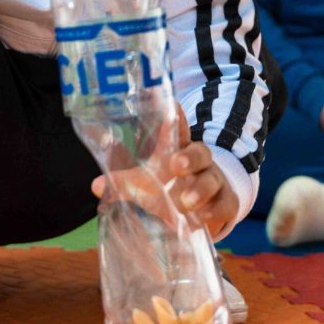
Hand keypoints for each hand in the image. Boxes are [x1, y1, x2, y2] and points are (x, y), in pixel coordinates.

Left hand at [90, 107, 236, 239]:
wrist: (203, 209)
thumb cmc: (169, 189)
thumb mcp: (145, 185)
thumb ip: (123, 183)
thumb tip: (96, 185)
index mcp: (179, 151)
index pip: (178, 131)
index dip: (176, 118)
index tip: (172, 105)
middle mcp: (200, 163)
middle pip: (200, 152)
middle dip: (190, 157)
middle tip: (175, 165)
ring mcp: (216, 182)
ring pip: (212, 179)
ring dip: (200, 189)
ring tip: (185, 202)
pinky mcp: (226, 203)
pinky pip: (225, 204)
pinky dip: (215, 211)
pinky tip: (201, 218)